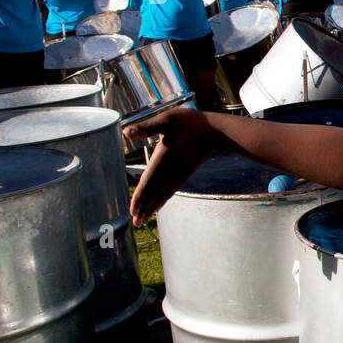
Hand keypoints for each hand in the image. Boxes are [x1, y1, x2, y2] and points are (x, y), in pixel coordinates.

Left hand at [125, 107, 223, 224]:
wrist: (216, 131)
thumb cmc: (190, 122)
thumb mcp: (167, 119)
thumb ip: (146, 127)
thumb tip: (125, 131)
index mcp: (162, 157)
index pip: (148, 182)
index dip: (139, 198)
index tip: (133, 212)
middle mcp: (170, 169)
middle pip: (154, 193)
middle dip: (144, 208)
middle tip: (136, 223)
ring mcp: (178, 172)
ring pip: (162, 194)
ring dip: (152, 207)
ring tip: (144, 220)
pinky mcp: (185, 172)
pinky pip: (171, 189)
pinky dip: (163, 199)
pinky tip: (158, 205)